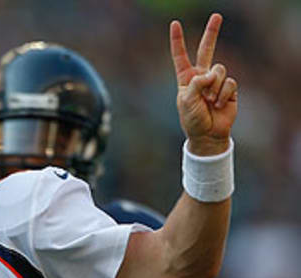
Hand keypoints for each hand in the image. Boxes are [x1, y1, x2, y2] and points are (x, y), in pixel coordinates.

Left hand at [170, 12, 237, 154]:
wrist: (208, 136)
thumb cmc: (193, 120)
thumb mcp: (187, 101)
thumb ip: (196, 84)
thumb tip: (210, 74)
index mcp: (186, 79)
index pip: (181, 57)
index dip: (178, 41)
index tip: (175, 24)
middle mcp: (201, 77)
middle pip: (206, 50)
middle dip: (211, 33)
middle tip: (217, 16)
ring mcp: (216, 82)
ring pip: (219, 69)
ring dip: (214, 87)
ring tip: (210, 102)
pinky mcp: (229, 89)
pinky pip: (228, 82)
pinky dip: (223, 94)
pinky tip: (219, 105)